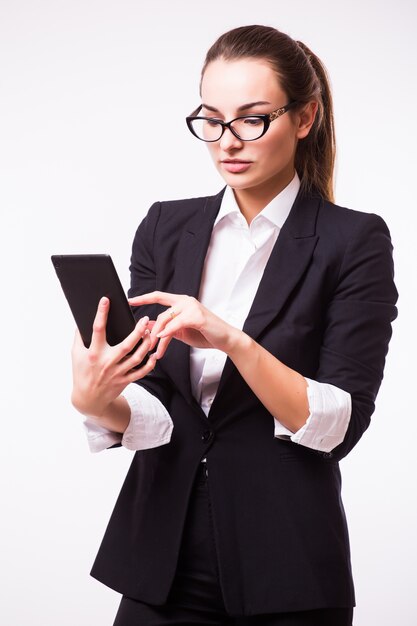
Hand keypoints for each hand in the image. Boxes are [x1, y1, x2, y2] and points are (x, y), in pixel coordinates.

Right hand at [71, 297, 155, 417]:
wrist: (88, 399)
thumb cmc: (81, 372)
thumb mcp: (76, 354)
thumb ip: (79, 337)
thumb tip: (81, 319)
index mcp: (94, 353)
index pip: (97, 329)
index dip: (101, 313)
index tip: (106, 300)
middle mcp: (107, 362)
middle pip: (126, 344)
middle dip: (137, 331)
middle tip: (145, 319)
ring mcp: (118, 373)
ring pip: (137, 357)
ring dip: (146, 344)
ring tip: (150, 332)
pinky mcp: (125, 380)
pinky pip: (141, 372)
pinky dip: (150, 364)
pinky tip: (154, 354)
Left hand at [128, 291, 241, 359]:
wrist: (224, 339)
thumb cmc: (204, 334)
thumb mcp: (180, 332)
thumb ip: (166, 328)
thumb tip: (147, 328)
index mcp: (181, 302)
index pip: (159, 296)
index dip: (143, 298)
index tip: (130, 300)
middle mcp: (185, 301)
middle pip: (161, 313)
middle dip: (152, 330)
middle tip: (146, 344)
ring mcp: (192, 307)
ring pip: (166, 319)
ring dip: (158, 336)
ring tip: (155, 349)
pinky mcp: (197, 316)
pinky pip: (176, 324)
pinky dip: (168, 333)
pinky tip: (162, 340)